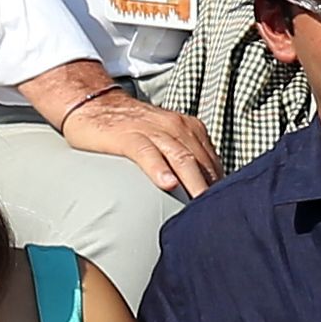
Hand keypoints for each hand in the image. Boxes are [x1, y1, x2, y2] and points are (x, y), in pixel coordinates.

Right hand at [61, 91, 223, 197]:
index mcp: (190, 130)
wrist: (94, 105)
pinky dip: (158, 168)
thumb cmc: (132, 130)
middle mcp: (177, 127)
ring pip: (180, 158)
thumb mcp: (165, 141)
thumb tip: (200, 195)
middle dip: (213, 189)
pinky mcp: (128, 136)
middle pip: (202, 162)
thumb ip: (183, 161)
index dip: (220, 188)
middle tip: (220, 216)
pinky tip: (166, 184)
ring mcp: (153, 130)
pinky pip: (147, 153)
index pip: (213, 163)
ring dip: (193, 182)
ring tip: (200, 205)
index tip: (226, 211)